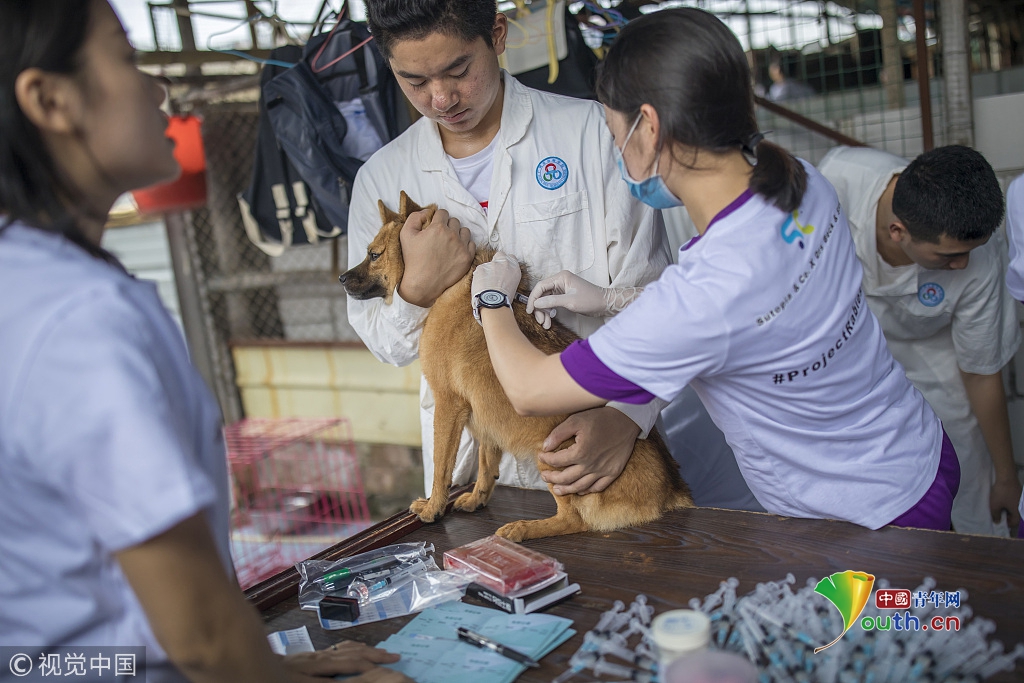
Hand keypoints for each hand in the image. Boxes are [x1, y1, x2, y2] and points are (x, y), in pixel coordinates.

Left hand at [283, 642, 410, 681]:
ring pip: (344, 649)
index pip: (352, 663)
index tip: (391, 668)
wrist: (243, 661)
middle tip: (395, 657)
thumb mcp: (302, 682)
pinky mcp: (304, 657)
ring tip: (381, 652)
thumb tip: (354, 666)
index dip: (372, 666)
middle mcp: (318, 658)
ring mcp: (311, 656)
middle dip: (375, 656)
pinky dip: (349, 648)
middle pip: (352, 654)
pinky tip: (351, 649)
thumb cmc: (272, 677)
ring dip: (365, 650)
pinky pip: (333, 649)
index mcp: (318, 665)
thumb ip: (328, 678)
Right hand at [398, 209, 475, 306]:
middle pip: (454, 221)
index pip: (443, 213)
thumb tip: (427, 212)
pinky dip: (465, 245)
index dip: (437, 219)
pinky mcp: (467, 258)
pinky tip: (456, 250)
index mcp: (438, 228)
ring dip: (458, 234)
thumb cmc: (412, 260)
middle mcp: (452, 235)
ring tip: (449, 243)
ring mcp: (462, 247)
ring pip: (465, 231)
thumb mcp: (405, 234)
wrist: (422, 284)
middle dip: (447, 226)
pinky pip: (471, 244)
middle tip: (440, 236)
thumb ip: (415, 217)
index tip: (434, 227)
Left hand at [471, 251, 521, 300]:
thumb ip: (509, 276)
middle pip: (500, 255)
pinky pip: (479, 270)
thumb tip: (504, 277)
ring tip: (486, 285)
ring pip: (487, 265)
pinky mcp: (481, 268)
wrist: (494, 302)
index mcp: (514, 268)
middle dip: (497, 261)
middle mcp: (504, 263)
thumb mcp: (513, 285)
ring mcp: (492, 264)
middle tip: (494, 273)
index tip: (503, 268)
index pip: (511, 257)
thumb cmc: (504, 299)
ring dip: (486, 272)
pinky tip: (481, 286)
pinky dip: (479, 277)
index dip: (506, 262)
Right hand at [527, 271, 642, 328]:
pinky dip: (549, 311)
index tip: (530, 311)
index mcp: (561, 277)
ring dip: (544, 312)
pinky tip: (550, 319)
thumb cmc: (590, 300)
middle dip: (539, 308)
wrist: (605, 304)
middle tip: (540, 321)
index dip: (533, 298)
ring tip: (546, 324)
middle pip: (542, 294)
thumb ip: (551, 301)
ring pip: (546, 299)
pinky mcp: (565, 295)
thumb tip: (536, 303)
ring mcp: (562, 288)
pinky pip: (552, 302)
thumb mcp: (570, 302)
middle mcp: (560, 280)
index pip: (540, 286)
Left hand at [538, 407, 639, 494]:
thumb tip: (545, 447)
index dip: (546, 458)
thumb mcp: (576, 420)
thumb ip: (558, 434)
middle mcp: (590, 465)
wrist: (626, 420)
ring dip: (566, 489)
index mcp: (580, 453)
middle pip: (565, 478)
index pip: (557, 461)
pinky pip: (598, 487)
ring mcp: (603, 471)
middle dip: (552, 478)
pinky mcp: (613, 472)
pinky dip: (586, 490)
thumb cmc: (600, 418)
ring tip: (556, 489)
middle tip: (544, 476)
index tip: (541, 455)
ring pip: (580, 486)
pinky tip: (579, 489)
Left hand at [990, 477, 1022, 526]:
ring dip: (1007, 508)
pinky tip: (1002, 499)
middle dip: (1006, 515)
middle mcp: (1022, 507)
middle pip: (1015, 515)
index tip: (999, 519)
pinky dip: (1009, 503)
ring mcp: (1022, 500)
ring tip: (998, 505)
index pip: (1014, 522)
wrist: (1007, 477)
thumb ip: (995, 515)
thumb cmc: (1001, 493)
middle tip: (997, 512)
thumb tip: (997, 522)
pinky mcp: (1020, 493)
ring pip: (1015, 508)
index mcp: (1018, 511)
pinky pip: (1015, 502)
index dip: (1007, 523)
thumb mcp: (994, 505)